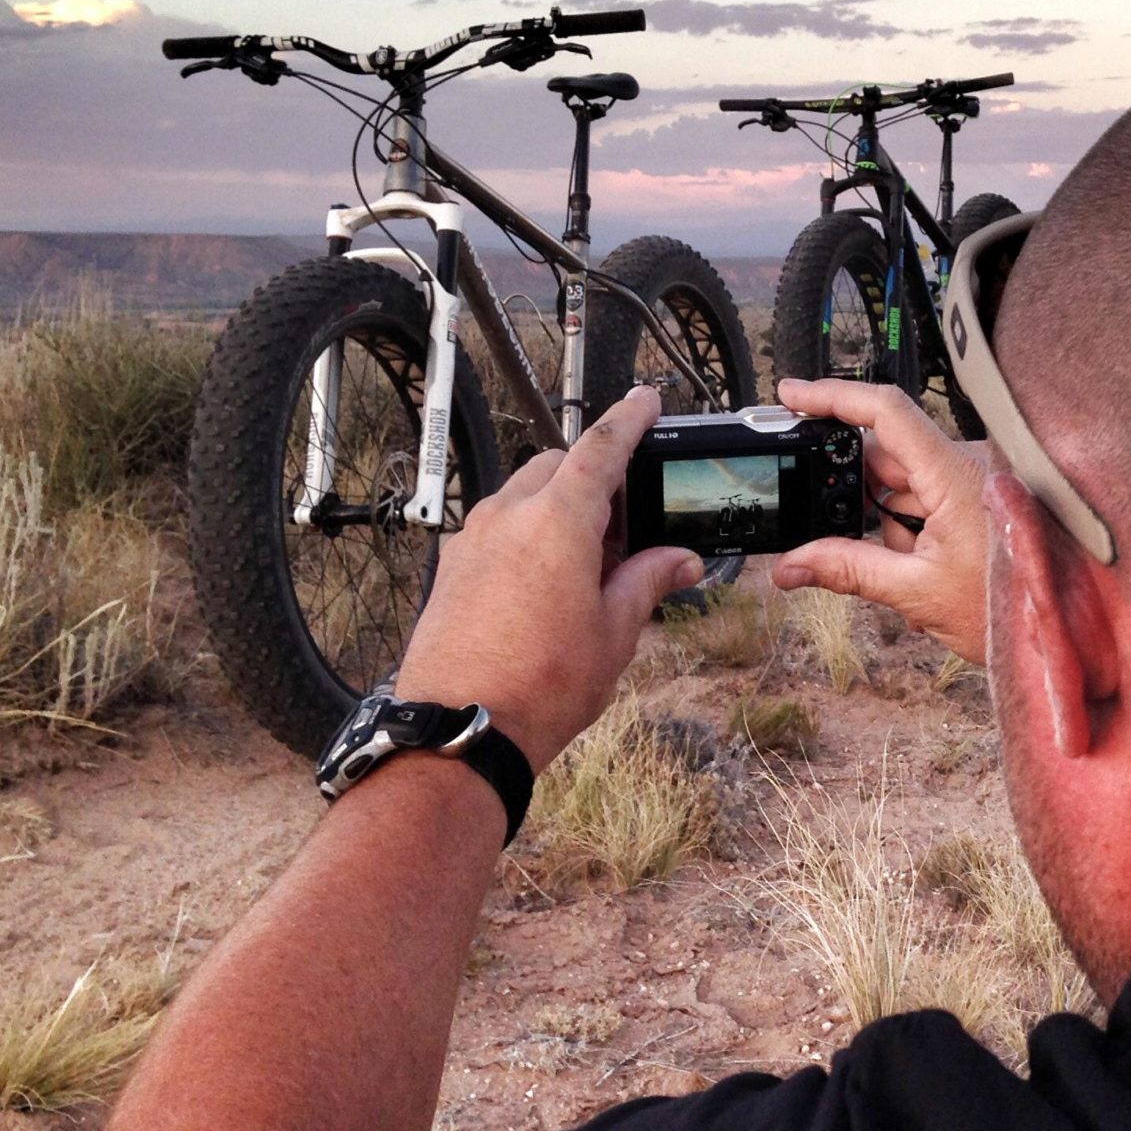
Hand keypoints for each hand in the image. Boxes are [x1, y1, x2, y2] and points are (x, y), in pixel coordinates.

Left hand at [393, 387, 700, 770]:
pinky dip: (527, 534)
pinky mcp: (452, 567)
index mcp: (558, 521)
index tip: (645, 401)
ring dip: (559, 507)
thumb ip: (647, 581)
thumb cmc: (539, 686)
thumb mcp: (614, 633)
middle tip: (628, 521)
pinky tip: (545, 583)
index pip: (601, 448)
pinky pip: (497, 527)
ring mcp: (473, 539)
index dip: (628, 419)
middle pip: (558, 466)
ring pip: (524, 494)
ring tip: (588, 562)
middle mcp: (509, 515)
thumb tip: (678, 560)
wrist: (461, 729)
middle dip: (595, 476)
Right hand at [770, 377, 987, 664]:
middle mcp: (967, 464)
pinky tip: (928, 576)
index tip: (791, 395)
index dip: (833, 397)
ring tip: (915, 583)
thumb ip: (848, 570)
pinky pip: (928, 502)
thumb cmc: (1009, 609)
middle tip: (855, 548)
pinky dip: (914, 535)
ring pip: (904, 486)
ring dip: (893, 531)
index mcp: (955, 473)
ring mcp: (975, 481)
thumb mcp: (917, 592)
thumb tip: (789, 567)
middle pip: (886, 457)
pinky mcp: (979, 499)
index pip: (885, 412)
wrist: (1066, 633)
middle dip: (861, 504)